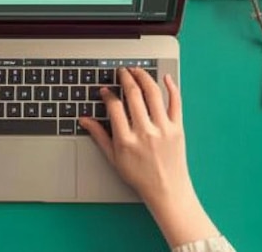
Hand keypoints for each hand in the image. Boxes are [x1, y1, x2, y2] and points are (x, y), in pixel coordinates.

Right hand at [80, 68, 219, 247]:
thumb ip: (99, 136)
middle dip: (125, 78)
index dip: (107, 94)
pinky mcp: (177, 128)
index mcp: (126, 140)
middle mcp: (145, 132)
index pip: (114, 106)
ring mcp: (163, 129)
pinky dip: (172, 87)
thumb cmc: (140, 176)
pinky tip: (166, 77)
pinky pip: (176, 103)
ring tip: (137, 70)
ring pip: (153, 93)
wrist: (168, 191)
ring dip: (144, 77)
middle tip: (121, 71)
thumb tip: (84, 120)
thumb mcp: (114, 158)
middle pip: (133, 94)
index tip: (105, 90)